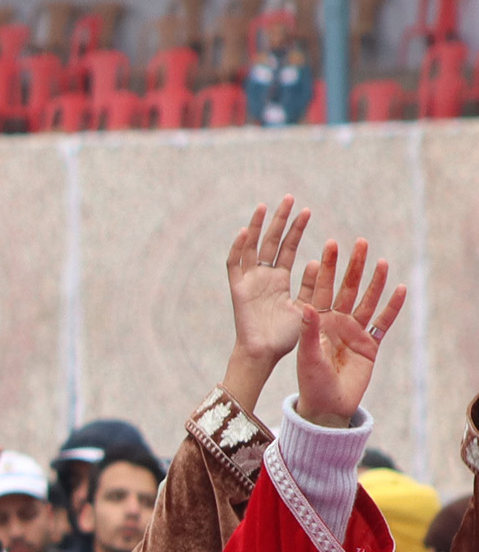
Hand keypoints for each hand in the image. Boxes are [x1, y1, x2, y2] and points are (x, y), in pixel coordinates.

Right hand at [221, 198, 312, 408]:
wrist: (265, 354)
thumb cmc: (287, 337)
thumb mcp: (306, 307)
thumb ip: (311, 286)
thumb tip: (316, 263)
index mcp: (279, 280)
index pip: (288, 248)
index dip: (296, 229)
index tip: (307, 210)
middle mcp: (263, 277)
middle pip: (271, 241)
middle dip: (280, 220)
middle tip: (289, 198)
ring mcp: (250, 281)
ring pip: (252, 247)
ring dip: (259, 227)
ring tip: (267, 206)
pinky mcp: (239, 289)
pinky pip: (235, 265)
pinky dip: (238, 248)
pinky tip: (246, 231)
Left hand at [293, 243, 405, 429]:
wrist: (328, 405)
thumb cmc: (311, 381)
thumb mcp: (307, 356)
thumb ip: (308, 332)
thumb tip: (305, 306)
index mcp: (316, 322)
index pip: (320, 290)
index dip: (324, 269)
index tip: (327, 247)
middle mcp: (335, 322)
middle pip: (346, 289)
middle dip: (352, 267)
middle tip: (358, 243)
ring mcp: (354, 331)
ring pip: (367, 301)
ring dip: (374, 282)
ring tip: (381, 261)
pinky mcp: (370, 344)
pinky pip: (383, 322)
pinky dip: (392, 307)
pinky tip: (399, 289)